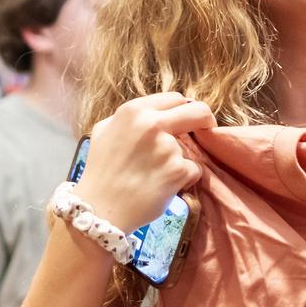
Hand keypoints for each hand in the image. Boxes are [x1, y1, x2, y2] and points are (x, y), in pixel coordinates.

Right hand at [77, 92, 214, 231]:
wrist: (100, 208)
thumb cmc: (100, 171)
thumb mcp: (104, 131)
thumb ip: (129, 118)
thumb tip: (151, 114)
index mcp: (134, 111)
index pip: (174, 98)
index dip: (184, 108)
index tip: (188, 117)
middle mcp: (151, 124)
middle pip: (197, 111)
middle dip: (205, 119)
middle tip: (206, 128)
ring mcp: (167, 147)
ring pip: (190, 148)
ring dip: (179, 160)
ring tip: (155, 175)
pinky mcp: (178, 171)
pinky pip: (194, 169)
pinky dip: (184, 178)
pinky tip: (163, 186)